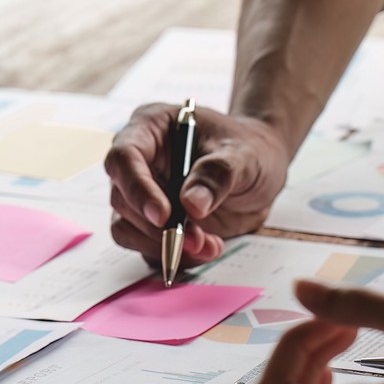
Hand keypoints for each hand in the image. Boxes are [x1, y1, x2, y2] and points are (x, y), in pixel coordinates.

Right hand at [104, 102, 292, 263]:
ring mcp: (142, 193)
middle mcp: (139, 161)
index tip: (163, 216)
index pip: (124, 156)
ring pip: (128, 227)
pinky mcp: (152, 222)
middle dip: (158, 228)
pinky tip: (204, 250)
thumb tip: (190, 205)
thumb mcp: (244, 155)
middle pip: (123, 198)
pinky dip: (171, 255)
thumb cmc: (250, 150)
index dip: (137, 188)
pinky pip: (145, 246)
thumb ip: (217, 174)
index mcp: (151, 127)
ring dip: (164, 246)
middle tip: (196, 240)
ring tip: (208, 246)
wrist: (260, 171)